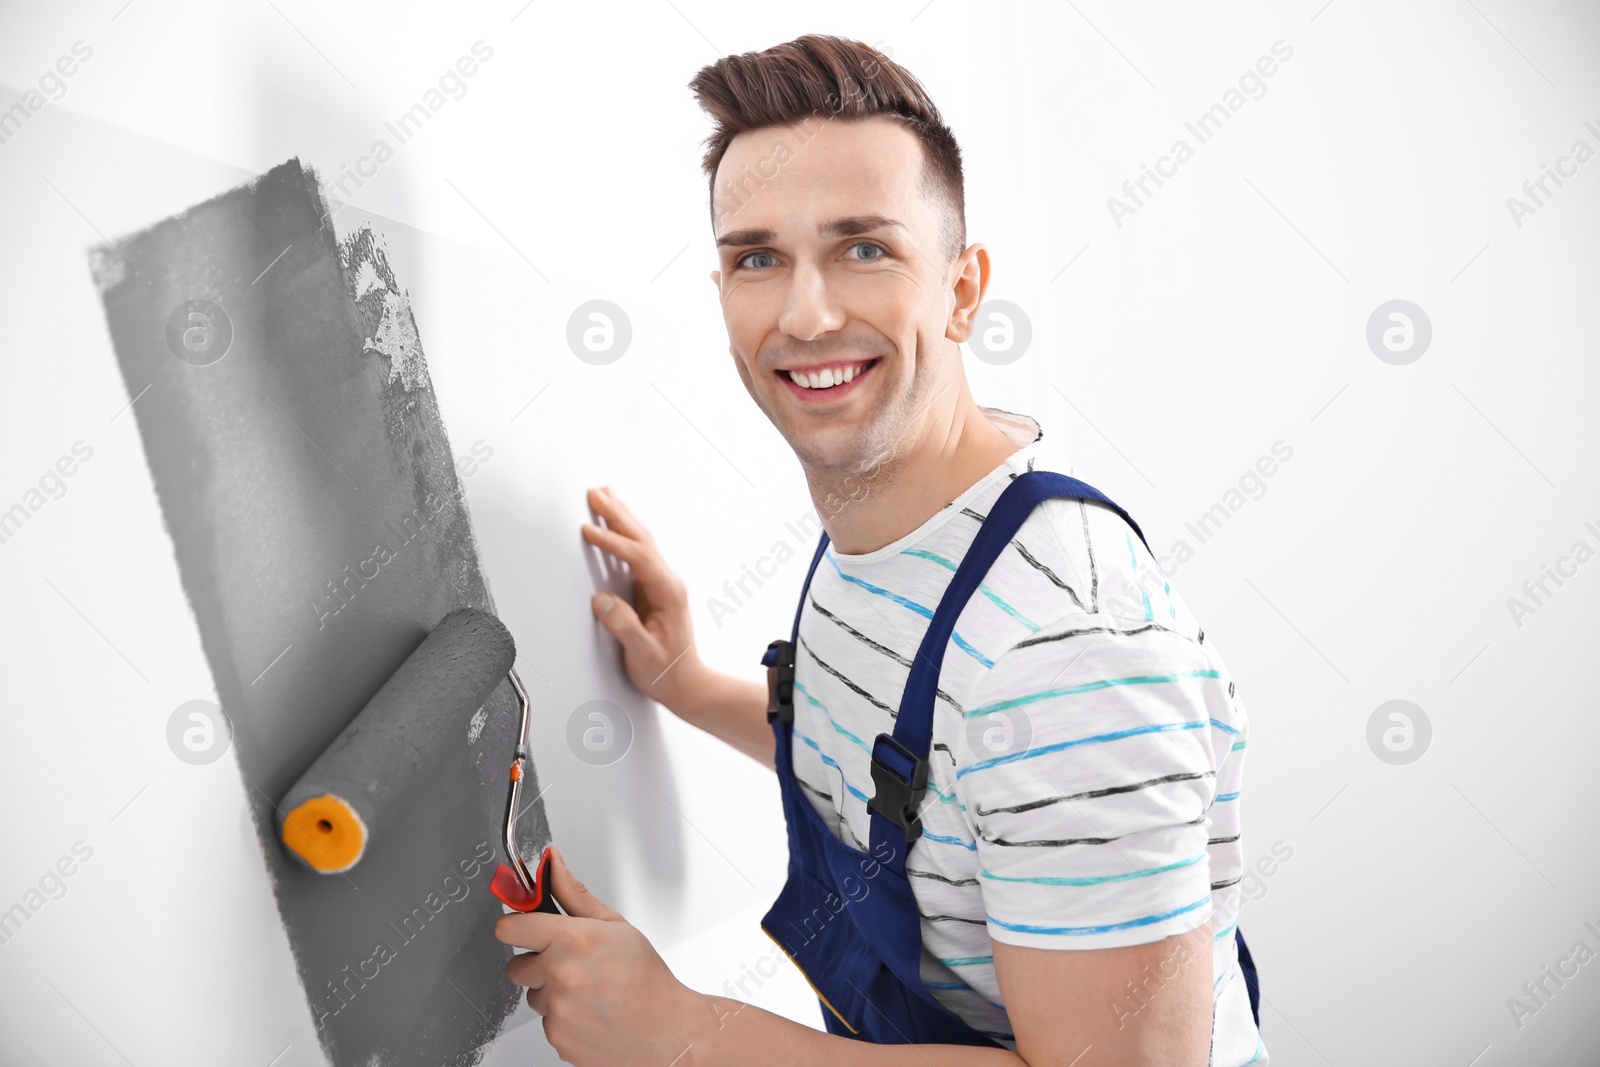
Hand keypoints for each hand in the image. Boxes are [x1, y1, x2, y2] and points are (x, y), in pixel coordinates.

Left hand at [495, 848, 706, 1065]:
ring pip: (533, 996)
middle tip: (568, 964)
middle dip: (536, 964)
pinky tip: (589, 1012)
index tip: (522, 928)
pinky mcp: (558, 1037)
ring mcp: (557, 1010)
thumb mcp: (613, 924)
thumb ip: (573, 893)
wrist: (665, 1026)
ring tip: (586, 991)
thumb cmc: (644, 975)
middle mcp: (559, 974)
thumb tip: (552, 862)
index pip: (510, 928)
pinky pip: (546, 1022)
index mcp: (571, 940)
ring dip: (551, 993)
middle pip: (515, 966)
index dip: (515, 926)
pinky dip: (563, 1019)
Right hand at [581, 487, 704, 712]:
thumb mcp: (643, 654)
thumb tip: (602, 601)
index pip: (638, 558)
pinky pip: (638, 552)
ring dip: (621, 517)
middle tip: (595, 493)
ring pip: (641, 541)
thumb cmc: (667, 672)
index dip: (612, 543)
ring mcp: (662, 584)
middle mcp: (668, 583)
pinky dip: (624, 534)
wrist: (687, 683)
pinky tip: (616, 525)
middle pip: (642, 539)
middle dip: (617, 514)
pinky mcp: (654, 589)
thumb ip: (624, 626)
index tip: (589, 531)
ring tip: (603, 496)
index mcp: (668, 594)